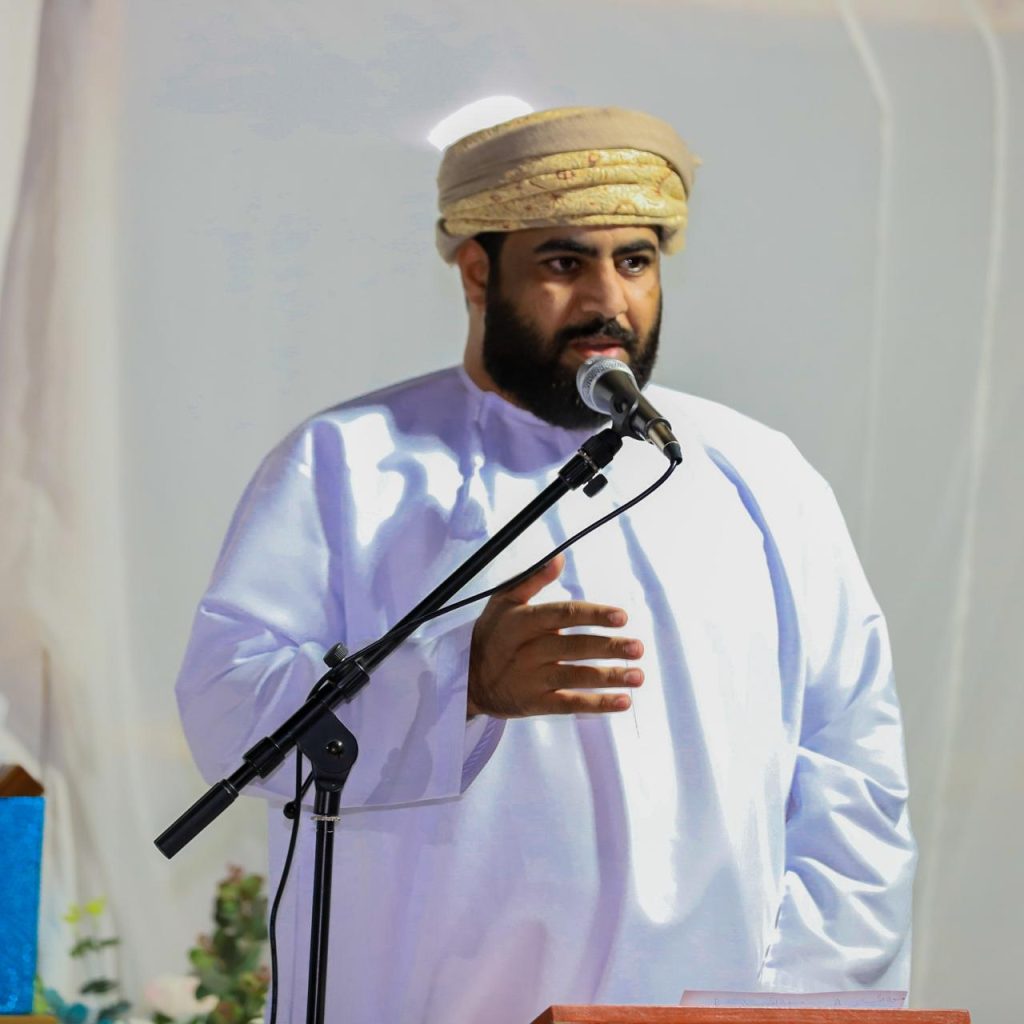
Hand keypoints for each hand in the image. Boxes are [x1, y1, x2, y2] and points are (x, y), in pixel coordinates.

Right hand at [466, 553, 643, 717]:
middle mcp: (528, 651)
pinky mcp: (535, 703)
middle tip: (637, 647)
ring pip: (576, 677)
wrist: (466, 678)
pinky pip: (570, 704)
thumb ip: (532, 579)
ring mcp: (532, 679)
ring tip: (637, 675)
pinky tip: (623, 701)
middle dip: (608, 648)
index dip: (593, 615)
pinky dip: (597, 704)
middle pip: (574, 648)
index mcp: (523, 621)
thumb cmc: (492, 633)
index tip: (621, 616)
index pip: (562, 615)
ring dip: (609, 677)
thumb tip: (559, 557)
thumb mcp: (504, 601)